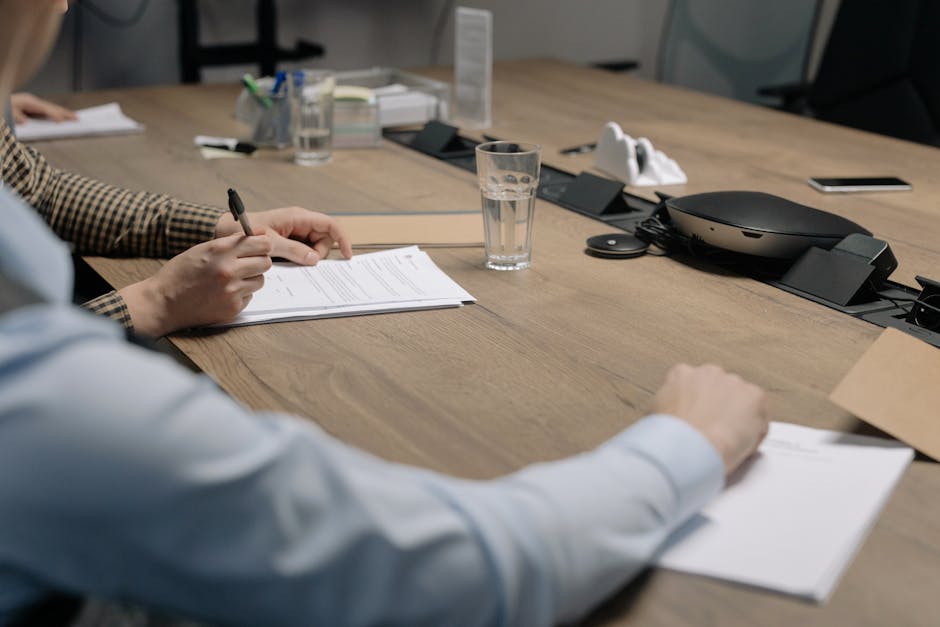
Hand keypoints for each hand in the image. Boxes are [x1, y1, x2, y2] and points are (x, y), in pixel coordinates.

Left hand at [10, 92, 76, 124]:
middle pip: (52, 107)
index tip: (62, 122)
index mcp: (28, 101)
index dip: (54, 115)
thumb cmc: (5, 106)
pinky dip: (57, 113)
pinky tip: (62, 117)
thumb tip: (25, 122)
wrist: (2, 100)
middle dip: (65, 113)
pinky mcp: (34, 106)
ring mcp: (34, 103)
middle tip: (77, 118)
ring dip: (63, 113)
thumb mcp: (8, 111)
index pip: (45, 109)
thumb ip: (16, 116)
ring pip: (52, 108)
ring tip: (74, 117)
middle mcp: (33, 101)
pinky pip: (48, 110)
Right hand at [119, 234, 272, 335]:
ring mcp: (231, 290)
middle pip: (266, 262)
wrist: (163, 303)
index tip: (259, 248)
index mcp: (220, 250)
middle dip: (258, 262)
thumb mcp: (203, 249)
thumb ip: (233, 241)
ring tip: (231, 280)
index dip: (262, 246)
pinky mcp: (232, 308)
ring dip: (250, 279)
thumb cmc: (180, 274)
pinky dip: (240, 294)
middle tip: (245, 265)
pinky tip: (223, 293)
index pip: (262, 244)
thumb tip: (259, 232)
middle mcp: (228, 269)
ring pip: (260, 280)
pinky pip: (249, 296)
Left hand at [215, 206, 352, 264]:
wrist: (227, 230)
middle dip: (319, 253)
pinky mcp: (290, 240)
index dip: (342, 239)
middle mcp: (300, 223)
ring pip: (315, 247)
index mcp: (299, 217)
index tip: (347, 255)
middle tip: (302, 262)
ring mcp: (296, 232)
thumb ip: (293, 250)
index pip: (330, 225)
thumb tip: (314, 259)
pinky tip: (288, 261)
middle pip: (324, 239)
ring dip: (307, 257)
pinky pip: (303, 251)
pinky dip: (300, 258)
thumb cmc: (247, 231)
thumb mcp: (271, 243)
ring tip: (288, 260)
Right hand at [652, 363, 768, 474]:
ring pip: (741, 401)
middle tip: (714, 432)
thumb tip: (666, 418)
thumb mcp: (654, 415)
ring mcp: (733, 382)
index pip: (694, 385)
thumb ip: (666, 407)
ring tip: (728, 443)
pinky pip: (760, 415)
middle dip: (720, 408)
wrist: (688, 449)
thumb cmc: (669, 438)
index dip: (698, 406)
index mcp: (681, 374)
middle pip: (720, 389)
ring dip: (738, 418)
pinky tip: (741, 446)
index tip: (699, 420)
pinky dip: (756, 431)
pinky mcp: (755, 396)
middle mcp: (708, 372)